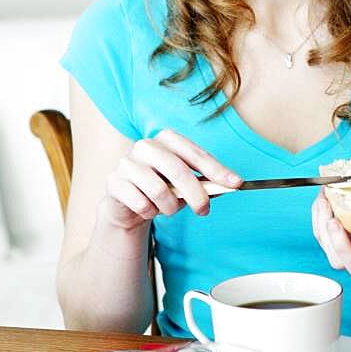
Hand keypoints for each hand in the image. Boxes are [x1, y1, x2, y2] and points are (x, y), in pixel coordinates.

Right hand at [104, 129, 241, 229]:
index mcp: (167, 139)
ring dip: (170, 207)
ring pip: (159, 190)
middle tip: (204, 211)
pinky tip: (149, 210)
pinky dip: (150, 212)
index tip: (236, 184)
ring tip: (169, 209)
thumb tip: (231, 185)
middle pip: (178, 170)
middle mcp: (145, 146)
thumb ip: (207, 183)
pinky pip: (141, 203)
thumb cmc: (163, 188)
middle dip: (196, 194)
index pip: (195, 153)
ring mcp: (127, 162)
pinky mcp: (114, 182)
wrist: (129, 203)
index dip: (217, 170)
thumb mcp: (187, 184)